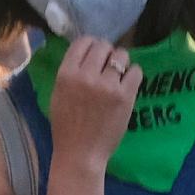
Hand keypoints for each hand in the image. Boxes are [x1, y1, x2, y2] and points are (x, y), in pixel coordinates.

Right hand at [46, 35, 143, 168]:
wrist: (81, 152)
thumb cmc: (66, 125)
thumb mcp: (58, 93)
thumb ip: (70, 73)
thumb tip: (87, 55)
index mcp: (66, 74)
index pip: (82, 42)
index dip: (91, 44)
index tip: (95, 52)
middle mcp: (86, 75)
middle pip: (103, 46)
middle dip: (107, 52)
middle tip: (109, 64)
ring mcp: (107, 85)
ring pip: (121, 56)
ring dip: (121, 61)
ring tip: (119, 73)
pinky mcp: (125, 96)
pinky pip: (136, 72)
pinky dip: (134, 73)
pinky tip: (128, 82)